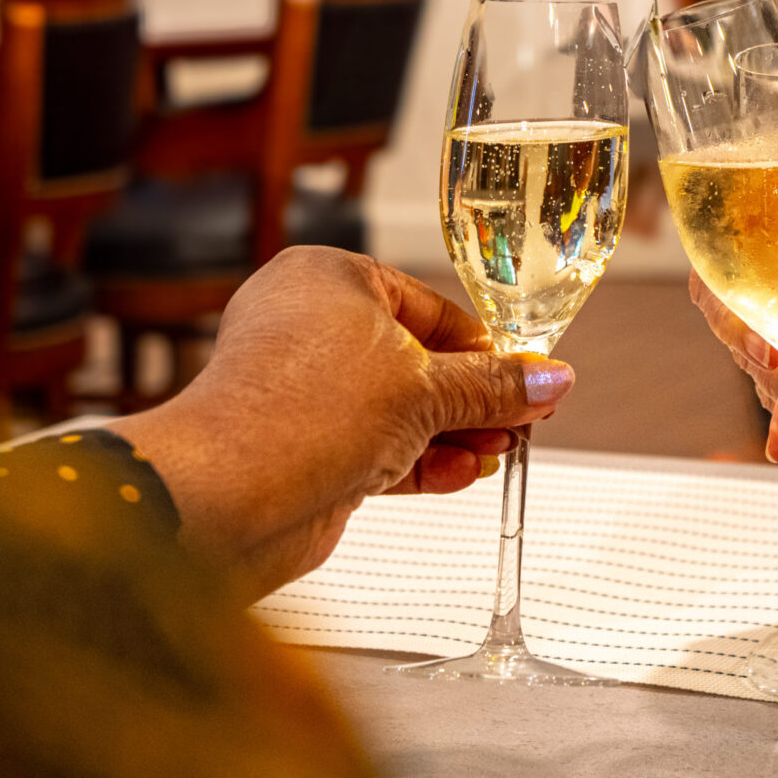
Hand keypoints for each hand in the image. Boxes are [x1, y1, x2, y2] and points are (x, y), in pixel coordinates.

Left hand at [108, 247, 573, 599]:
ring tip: (497, 451)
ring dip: (453, 434)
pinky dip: (421, 460)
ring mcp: (304, 391)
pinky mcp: (304, 447)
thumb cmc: (299, 414)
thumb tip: (550, 378)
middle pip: (418, 360)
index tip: (526, 375)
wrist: (227, 498)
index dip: (485, 348)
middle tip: (522, 419)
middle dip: (473, 399)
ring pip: (400, 409)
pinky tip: (461, 473)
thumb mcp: (426, 389)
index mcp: (329, 279)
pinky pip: (378, 446)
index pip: (430, 307)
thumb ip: (495, 386)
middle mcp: (309, 327)